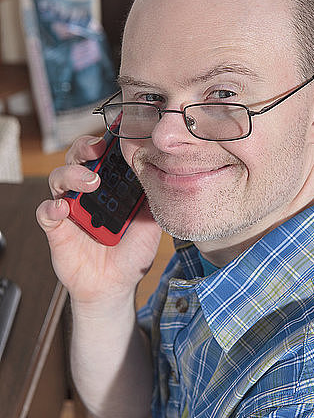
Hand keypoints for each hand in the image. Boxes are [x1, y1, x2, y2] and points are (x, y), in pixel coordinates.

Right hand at [36, 135, 161, 305]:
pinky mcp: (57, 229)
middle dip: (85, 147)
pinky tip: (63, 210)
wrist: (117, 286)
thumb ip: (154, 197)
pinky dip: (51, 208)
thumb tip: (164, 170)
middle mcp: (88, 192)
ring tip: (90, 181)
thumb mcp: (152, 222)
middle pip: (77, 157)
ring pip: (58, 178)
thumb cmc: (133, 252)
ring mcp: (71, 208)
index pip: (104, 155)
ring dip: (72, 174)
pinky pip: (45, 212)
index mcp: (111, 186)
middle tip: (97, 148)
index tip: (117, 132)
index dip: (107, 141)